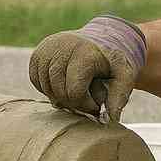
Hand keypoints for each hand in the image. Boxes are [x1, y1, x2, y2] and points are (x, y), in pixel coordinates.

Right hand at [29, 15, 145, 121]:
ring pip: (46, 88)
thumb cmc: (112, 62)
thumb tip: (109, 119)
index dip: (85, 104)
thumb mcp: (124, 75)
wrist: (101, 41)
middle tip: (86, 101)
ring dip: (60, 97)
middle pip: (59, 91)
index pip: (74, 91)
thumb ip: (120, 96)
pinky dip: (48, 89)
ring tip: (77, 92)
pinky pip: (36, 81)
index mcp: (84, 52)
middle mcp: (62, 46)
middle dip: (73, 103)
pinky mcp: (37, 53)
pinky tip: (64, 85)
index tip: (96, 103)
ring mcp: (47, 48)